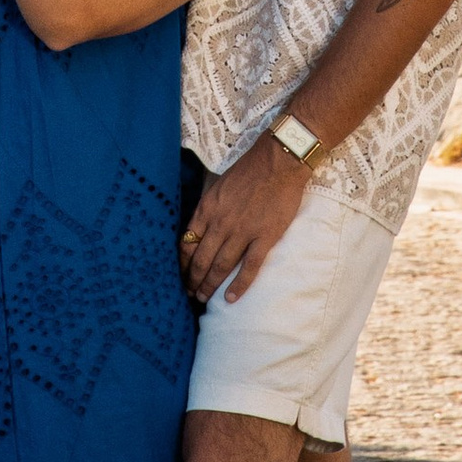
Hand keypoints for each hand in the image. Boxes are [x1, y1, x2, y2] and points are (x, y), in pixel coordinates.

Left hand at [179, 130, 308, 305]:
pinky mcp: (265, 237)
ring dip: (210, 286)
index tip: (181, 276)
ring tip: (203, 299)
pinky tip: (231, 299)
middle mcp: (220, 223)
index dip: (182, 264)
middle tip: (189, 294)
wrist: (279, 161)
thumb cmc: (249, 170)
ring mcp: (242, 231)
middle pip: (201, 259)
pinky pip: (250, 267)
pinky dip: (239, 285)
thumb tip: (198, 228)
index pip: (187, 243)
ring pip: (221, 266)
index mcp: (207, 208)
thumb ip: (207, 208)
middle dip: (193, 280)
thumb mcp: (217, 185)